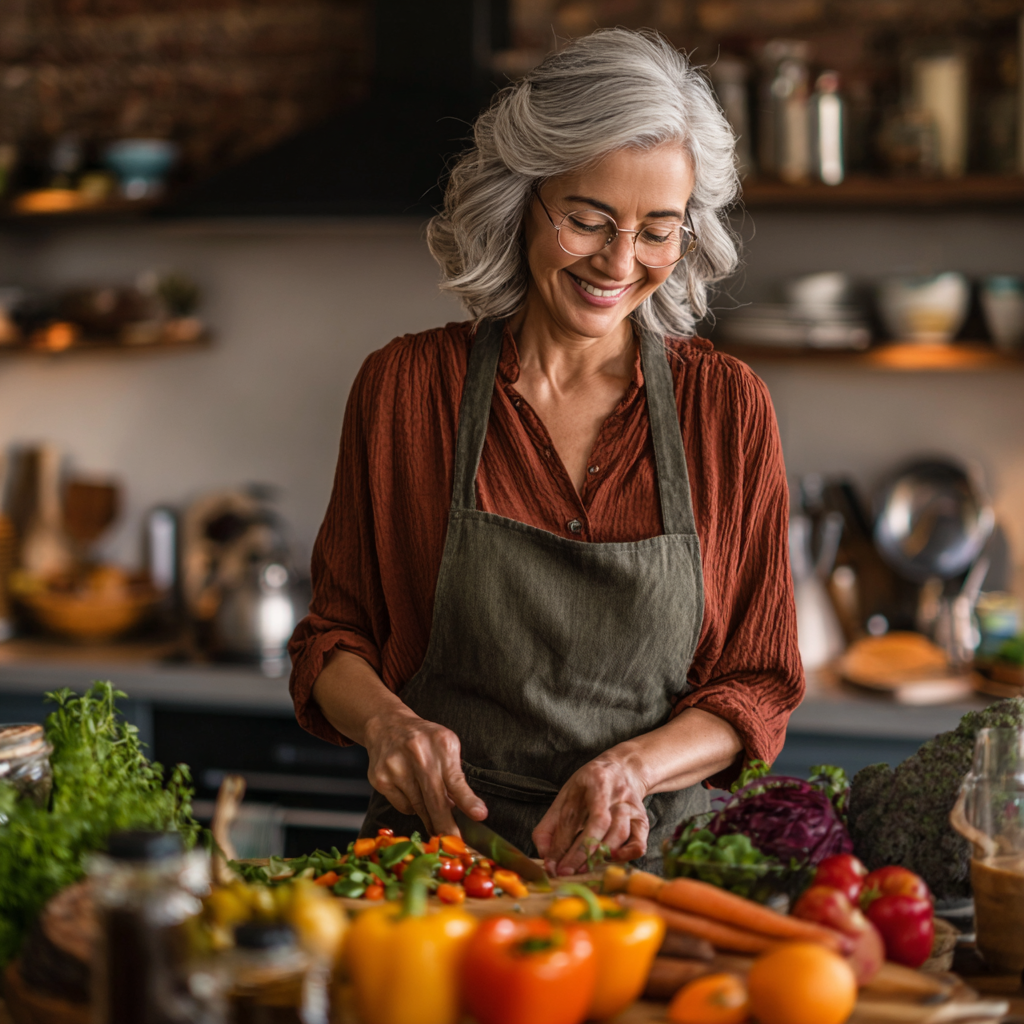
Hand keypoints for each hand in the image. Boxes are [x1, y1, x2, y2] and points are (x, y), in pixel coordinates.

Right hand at [364, 705, 487, 836]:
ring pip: (418, 807)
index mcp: (440, 744)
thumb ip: (454, 776)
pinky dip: (412, 806)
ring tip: (437, 818)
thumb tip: (458, 809)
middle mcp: (417, 754)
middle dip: (447, 826)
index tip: (480, 816)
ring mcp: (396, 767)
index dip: (468, 801)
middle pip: (434, 800)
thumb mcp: (446, 746)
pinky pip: (403, 806)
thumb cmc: (424, 739)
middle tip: (457, 843)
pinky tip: (412, 791)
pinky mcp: (380, 779)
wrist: (387, 725)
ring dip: (431, 818)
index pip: (456, 779)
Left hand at [532, 751, 648, 875]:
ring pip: (618, 832)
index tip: (552, 865)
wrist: (624, 770)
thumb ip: (550, 825)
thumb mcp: (566, 796)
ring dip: (599, 854)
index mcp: (591, 781)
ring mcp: (630, 806)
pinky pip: (638, 842)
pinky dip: (626, 855)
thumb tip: (545, 856)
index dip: (561, 843)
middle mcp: (613, 791)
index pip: (573, 815)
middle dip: (580, 852)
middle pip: (598, 823)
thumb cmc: (590, 788)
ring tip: (583, 868)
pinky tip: (612, 860)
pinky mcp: (642, 820)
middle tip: (565, 872)